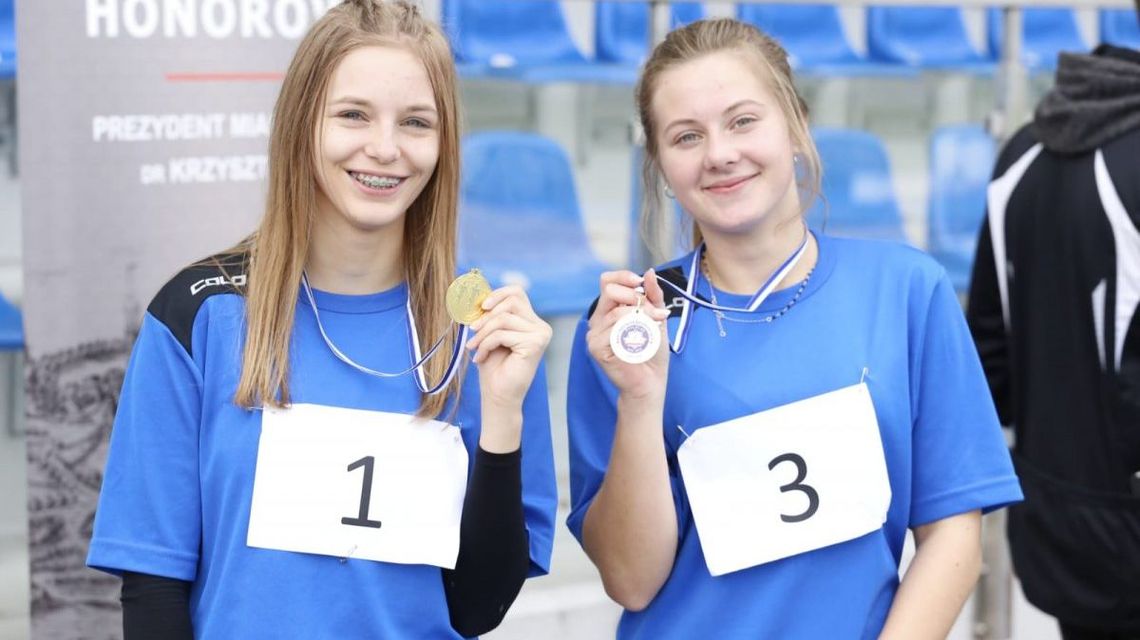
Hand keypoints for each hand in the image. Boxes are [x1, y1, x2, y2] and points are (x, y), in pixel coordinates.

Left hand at [465, 285, 552, 410]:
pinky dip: (485, 344)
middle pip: (511, 302)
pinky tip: (480, 357)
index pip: (517, 292)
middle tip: (472, 331)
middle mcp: (541, 326)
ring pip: (503, 318)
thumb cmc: (493, 366)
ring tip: (474, 347)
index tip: (481, 307)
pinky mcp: (535, 344)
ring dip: (483, 333)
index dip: (497, 294)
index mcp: (532, 321)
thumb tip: (479, 295)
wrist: (498, 395)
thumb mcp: (490, 333)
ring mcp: (540, 335)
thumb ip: (490, 314)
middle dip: (486, 316)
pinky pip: (502, 334)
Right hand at [586, 269, 670, 400]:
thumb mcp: (656, 316)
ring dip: (642, 317)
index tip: (639, 282)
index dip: (623, 276)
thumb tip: (649, 272)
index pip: (607, 281)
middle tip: (654, 313)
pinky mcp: (596, 347)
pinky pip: (614, 329)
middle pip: (609, 290)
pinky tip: (640, 341)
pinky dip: (632, 332)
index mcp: (609, 309)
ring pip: (616, 311)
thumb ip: (653, 295)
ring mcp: (594, 333)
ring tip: (654, 328)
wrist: (651, 381)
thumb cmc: (651, 351)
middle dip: (636, 297)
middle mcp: (598, 319)